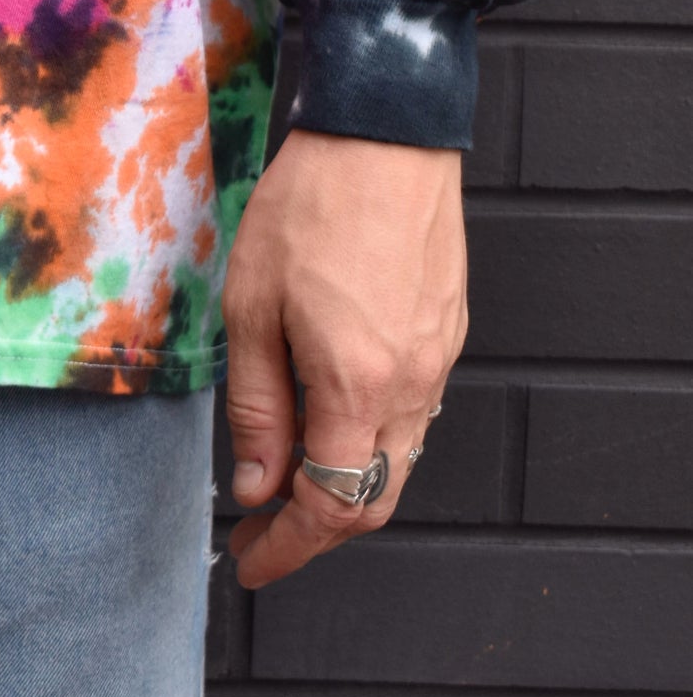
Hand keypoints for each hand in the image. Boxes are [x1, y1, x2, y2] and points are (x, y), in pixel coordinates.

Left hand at [223, 130, 465, 587]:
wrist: (383, 134)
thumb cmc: (309, 206)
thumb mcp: (252, 306)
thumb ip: (256, 406)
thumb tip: (256, 487)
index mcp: (358, 386)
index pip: (330, 508)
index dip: (287, 549)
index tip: (249, 562)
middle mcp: (411, 387)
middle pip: (373, 500)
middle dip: (315, 531)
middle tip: (259, 531)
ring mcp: (437, 363)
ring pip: (397, 461)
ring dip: (343, 486)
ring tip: (283, 476)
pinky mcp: (446, 335)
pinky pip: (412, 415)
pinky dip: (369, 439)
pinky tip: (326, 416)